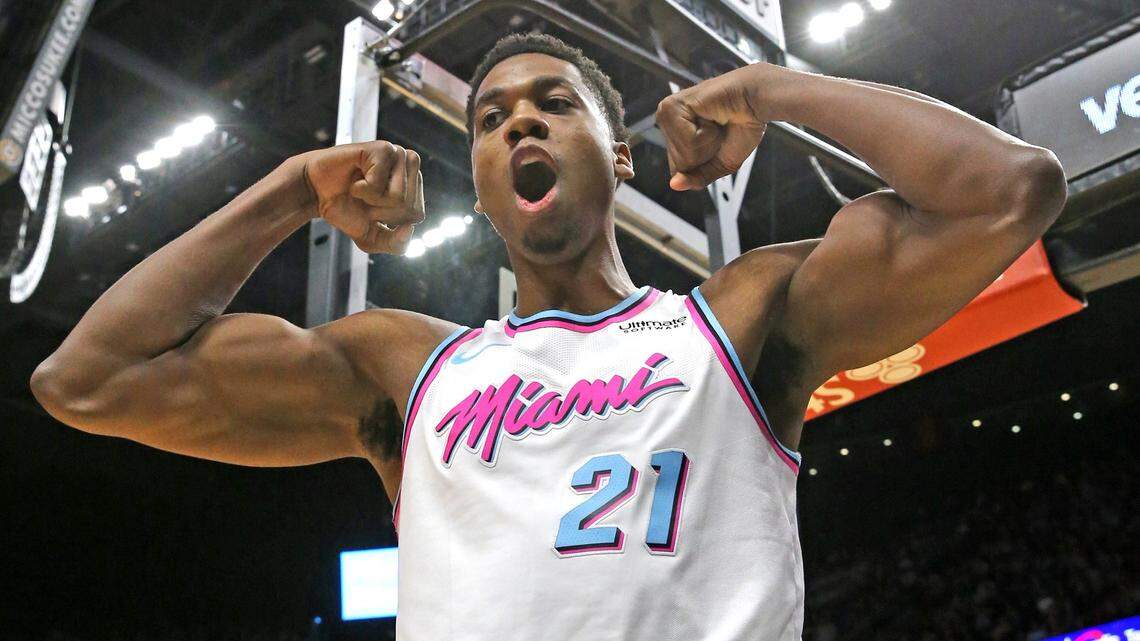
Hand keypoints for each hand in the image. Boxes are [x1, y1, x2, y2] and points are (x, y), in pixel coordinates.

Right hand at [299, 141, 424, 253]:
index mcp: (414, 187)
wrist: (316, 192)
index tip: (373, 208)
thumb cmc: (346, 210)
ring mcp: (397, 155)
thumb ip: (396, 245)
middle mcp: (410, 168)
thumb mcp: (372, 238)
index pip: (417, 215)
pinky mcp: (382, 149)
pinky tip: (356, 178)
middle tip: (365, 197)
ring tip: (362, 186)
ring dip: (373, 199)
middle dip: (382, 210)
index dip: (390, 219)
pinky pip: (379, 183)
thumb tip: (409, 229)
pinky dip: (363, 189)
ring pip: (398, 196)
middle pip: (409, 206)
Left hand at [655, 64, 773, 190]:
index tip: (717, 139)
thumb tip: (674, 185)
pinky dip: (707, 135)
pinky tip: (711, 116)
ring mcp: (665, 114)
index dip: (704, 163)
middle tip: (718, 130)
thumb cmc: (741, 127)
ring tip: (716, 122)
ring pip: (684, 156)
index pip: (678, 172)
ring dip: (708, 143)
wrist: (757, 100)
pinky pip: (688, 143)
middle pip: (680, 166)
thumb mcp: (720, 164)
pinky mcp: (671, 107)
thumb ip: (697, 178)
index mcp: (673, 135)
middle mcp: (665, 123)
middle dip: (706, 154)